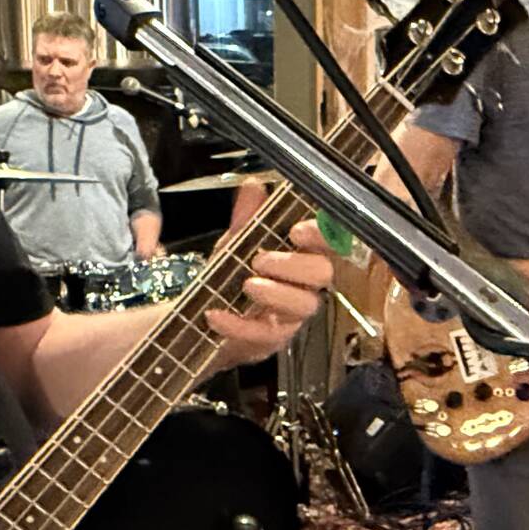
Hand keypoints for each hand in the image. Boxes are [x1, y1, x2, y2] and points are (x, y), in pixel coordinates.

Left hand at [206, 184, 333, 368]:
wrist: (199, 320)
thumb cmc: (228, 280)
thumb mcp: (234, 244)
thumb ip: (245, 218)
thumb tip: (255, 187)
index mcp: (300, 257)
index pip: (328, 242)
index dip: (321, 235)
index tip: (297, 230)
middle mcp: (303, 287)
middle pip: (323, 274)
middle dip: (294, 264)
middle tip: (261, 259)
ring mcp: (290, 317)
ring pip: (304, 306)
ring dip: (276, 293)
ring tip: (247, 284)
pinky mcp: (270, 342)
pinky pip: (263, 334)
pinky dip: (237, 324)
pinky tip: (216, 314)